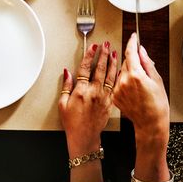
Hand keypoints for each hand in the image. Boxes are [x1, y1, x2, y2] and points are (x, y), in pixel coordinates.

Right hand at [59, 41, 117, 156]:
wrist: (84, 136)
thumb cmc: (72, 122)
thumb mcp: (62, 104)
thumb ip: (65, 86)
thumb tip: (67, 72)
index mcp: (81, 91)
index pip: (86, 68)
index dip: (90, 56)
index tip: (93, 47)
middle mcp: (94, 92)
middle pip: (100, 69)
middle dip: (103, 54)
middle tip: (105, 45)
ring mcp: (103, 97)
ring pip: (109, 76)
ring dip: (112, 63)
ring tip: (114, 53)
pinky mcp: (110, 102)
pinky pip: (114, 86)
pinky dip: (117, 76)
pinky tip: (120, 70)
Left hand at [113, 33, 168, 149]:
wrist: (150, 124)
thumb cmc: (157, 105)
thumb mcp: (157, 80)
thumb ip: (147, 63)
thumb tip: (141, 50)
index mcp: (136, 75)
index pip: (130, 52)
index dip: (132, 42)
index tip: (133, 37)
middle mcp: (123, 81)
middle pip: (126, 62)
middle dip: (133, 61)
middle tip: (144, 71)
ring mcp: (117, 89)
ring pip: (121, 72)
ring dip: (128, 73)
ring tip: (140, 85)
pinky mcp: (114, 96)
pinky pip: (118, 83)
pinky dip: (124, 83)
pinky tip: (134, 91)